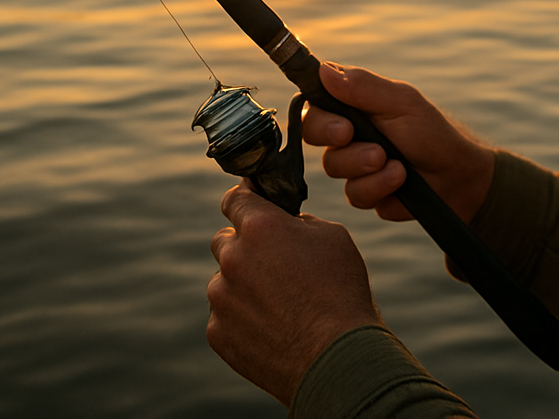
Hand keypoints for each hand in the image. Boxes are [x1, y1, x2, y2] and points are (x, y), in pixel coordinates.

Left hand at [207, 180, 381, 404]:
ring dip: (241, 283)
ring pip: (223, 280)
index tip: (249, 202)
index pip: (235, 199)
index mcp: (261, 227)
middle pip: (224, 240)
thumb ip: (300, 223)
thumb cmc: (340, 291)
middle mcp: (233, 258)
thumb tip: (287, 225)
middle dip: (244, 245)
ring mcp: (222, 298)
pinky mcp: (218, 333)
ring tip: (277, 302)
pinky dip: (241, 316)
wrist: (336, 359)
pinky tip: (271, 326)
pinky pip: (223, 315)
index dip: (243, 198)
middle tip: (273, 262)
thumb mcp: (332, 236)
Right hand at [302, 62, 495, 223]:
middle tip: (355, 138)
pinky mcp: (363, 191)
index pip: (315, 102)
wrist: (456, 177)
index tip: (343, 127)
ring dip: (366, 165)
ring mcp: (353, 163)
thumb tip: (323, 68)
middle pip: (312, 133)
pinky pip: (355, 194)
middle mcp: (347, 132)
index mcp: (353, 104)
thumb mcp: (401, 103)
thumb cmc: (431, 132)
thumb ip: (363, 87)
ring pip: (334, 166)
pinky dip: (379, 186)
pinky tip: (400, 180)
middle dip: (338, 140)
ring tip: (397, 164)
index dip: (318, 116)